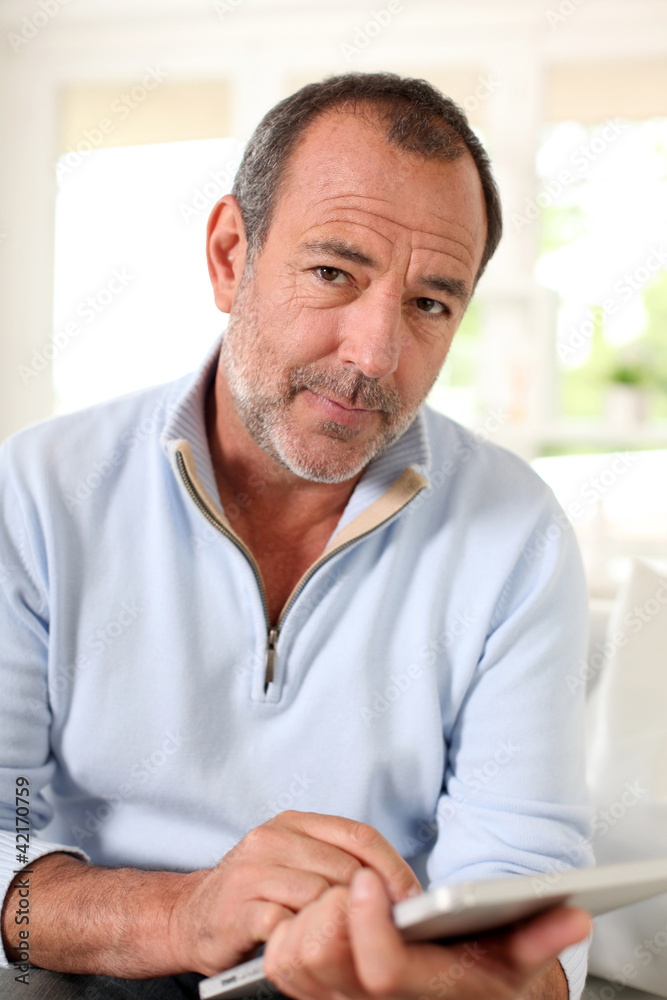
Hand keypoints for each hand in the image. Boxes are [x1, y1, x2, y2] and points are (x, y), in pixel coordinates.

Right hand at [169, 811, 421, 976]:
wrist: (188, 916)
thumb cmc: (254, 895)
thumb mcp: (293, 863)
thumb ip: (334, 862)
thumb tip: (397, 888)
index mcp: (293, 822)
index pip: (358, 834)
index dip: (392, 867)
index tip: (412, 897)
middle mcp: (272, 838)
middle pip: (346, 868)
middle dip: (373, 902)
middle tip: (390, 928)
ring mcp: (254, 872)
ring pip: (323, 897)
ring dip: (341, 924)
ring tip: (349, 940)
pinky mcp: (241, 908)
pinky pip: (293, 926)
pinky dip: (308, 940)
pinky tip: (311, 947)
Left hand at [263, 867, 591, 999]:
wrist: (452, 994)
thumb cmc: (481, 973)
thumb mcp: (516, 955)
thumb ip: (541, 936)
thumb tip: (574, 916)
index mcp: (426, 989)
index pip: (382, 971)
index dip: (370, 923)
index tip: (369, 879)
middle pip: (320, 959)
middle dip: (331, 909)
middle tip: (356, 882)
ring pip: (290, 960)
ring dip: (307, 916)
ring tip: (341, 896)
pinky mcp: (314, 992)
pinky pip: (278, 960)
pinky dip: (287, 929)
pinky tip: (319, 912)